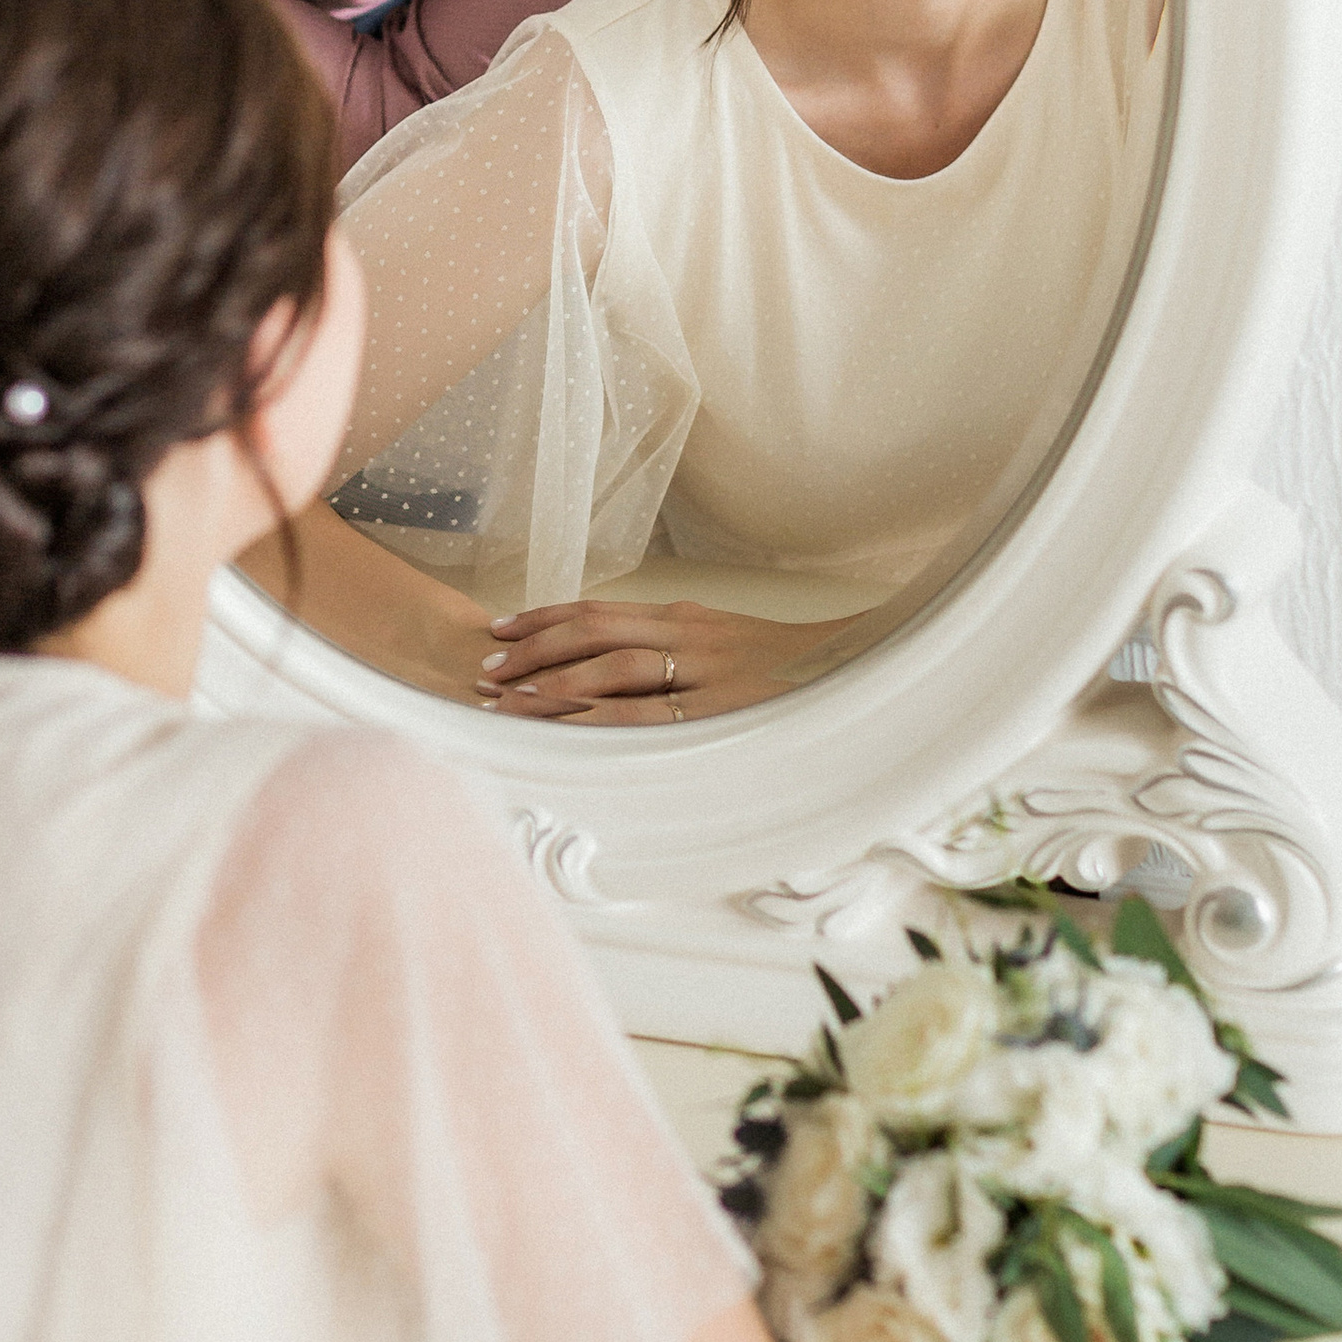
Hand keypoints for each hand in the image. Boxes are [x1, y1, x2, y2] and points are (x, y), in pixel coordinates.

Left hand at [477, 595, 856, 723]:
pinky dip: (597, 721)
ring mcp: (706, 672)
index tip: (498, 627)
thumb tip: (611, 660)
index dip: (543, 618)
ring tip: (504, 703)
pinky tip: (560, 732)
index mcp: (686, 616)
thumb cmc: (787, 667)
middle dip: (532, 650)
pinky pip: (646, 717)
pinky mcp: (722, 711)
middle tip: (483, 668)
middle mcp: (689, 635)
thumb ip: (673, 645)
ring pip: (611, 669)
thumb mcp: (725, 642)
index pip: (599, 609)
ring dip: (551, 685)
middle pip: (593, 632)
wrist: (859, 669)